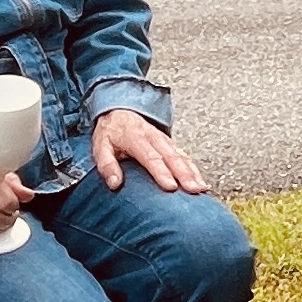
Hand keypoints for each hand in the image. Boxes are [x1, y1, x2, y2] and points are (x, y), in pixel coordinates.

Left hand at [93, 107, 209, 194]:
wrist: (119, 112)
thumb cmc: (110, 132)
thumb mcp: (100, 146)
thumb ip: (106, 165)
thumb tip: (115, 183)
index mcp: (136, 138)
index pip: (151, 156)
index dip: (162, 172)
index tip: (171, 187)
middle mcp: (154, 137)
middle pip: (172, 156)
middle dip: (184, 174)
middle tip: (193, 190)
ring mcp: (164, 140)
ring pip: (181, 156)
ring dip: (192, 172)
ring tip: (200, 188)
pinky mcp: (170, 144)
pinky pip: (184, 156)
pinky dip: (194, 169)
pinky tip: (201, 181)